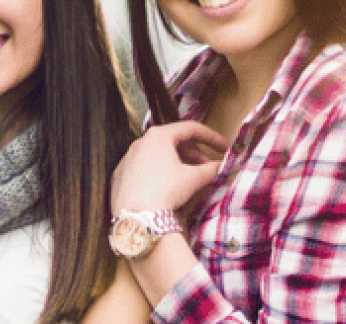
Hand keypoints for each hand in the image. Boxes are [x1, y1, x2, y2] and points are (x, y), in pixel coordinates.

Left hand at [111, 121, 227, 212]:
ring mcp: (129, 158)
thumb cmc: (165, 191)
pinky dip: (161, 172)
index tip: (224, 148)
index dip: (212, 137)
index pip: (192, 128)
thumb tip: (222, 167)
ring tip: (190, 178)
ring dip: (178, 163)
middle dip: (194, 154)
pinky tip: (168, 186)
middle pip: (175, 141)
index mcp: (159, 135)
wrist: (136, 217)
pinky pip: (146, 168)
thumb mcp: (193, 178)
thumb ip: (212, 169)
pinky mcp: (121, 174)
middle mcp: (141, 141)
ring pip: (159, 154)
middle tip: (207, 167)